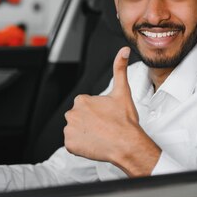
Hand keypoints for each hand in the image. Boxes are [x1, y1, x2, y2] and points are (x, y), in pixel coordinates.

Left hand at [63, 47, 160, 176]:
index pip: (85, 106)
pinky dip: (81, 146)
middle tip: (104, 128)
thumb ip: (120, 69)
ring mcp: (70, 130)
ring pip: (76, 131)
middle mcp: (72, 113)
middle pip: (79, 118)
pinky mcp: (70, 144)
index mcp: (82, 100)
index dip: (97, 113)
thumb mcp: (122, 92)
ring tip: (100, 136)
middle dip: (89, 123)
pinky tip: (94, 144)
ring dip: (85, 134)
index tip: (106, 117)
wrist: (127, 144)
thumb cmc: (125, 121)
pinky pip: (73, 144)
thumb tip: (124, 50)